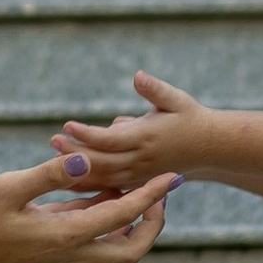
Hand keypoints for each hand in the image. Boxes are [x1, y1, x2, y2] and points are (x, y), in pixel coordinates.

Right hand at [0, 153, 176, 262]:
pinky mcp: (53, 253)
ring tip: (138, 196)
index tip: (172, 177)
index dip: (151, 195)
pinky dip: (107, 224)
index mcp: (67, 236)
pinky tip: (102, 196)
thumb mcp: (8, 189)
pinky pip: (93, 243)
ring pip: (116, 255)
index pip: (123, 216)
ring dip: (134, 230)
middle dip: (152, 224)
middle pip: (130, 251)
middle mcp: (71, 252)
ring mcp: (63, 257)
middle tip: (158, 194)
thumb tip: (85, 159)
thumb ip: (49, 173)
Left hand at [51, 71, 221, 190]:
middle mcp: (141, 159)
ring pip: (103, 178)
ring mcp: (139, 175)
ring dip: (78, 170)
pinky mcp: (138, 182)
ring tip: (54, 159)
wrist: (210, 149)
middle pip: (101, 161)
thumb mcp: (176, 99)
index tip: (67, 124)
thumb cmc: (190, 117)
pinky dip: (90, 185)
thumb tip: (138, 76)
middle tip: (52, 141)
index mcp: (146, 137)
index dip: (87, 134)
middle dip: (75, 153)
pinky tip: (69, 182)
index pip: (110, 139)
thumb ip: (155, 89)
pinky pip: (110, 187)